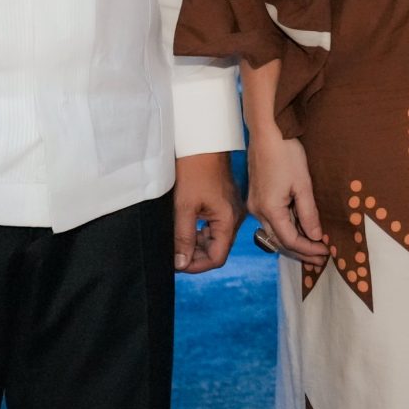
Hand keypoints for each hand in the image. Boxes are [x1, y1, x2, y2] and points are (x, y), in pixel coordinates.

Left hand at [172, 151, 244, 273]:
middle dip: (196, 255)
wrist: (202, 143)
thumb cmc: (194, 170)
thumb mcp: (184, 207)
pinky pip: (215, 226)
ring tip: (178, 241)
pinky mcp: (225, 204)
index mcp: (228, 220)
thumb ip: (183, 237)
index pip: (217, 257)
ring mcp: (231, 211)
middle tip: (174, 253)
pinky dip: (201, 232)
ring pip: (215, 239)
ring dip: (197, 244)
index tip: (178, 264)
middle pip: (217, 249)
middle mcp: (234, 218)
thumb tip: (181, 263)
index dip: (197, 265)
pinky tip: (186, 228)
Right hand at [247, 130, 331, 263]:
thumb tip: (316, 236)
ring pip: (275, 234)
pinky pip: (272, 222)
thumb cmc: (286, 154)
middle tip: (322, 259)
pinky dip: (287, 231)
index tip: (327, 252)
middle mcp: (258, 211)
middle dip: (301, 252)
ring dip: (294, 244)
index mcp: (269, 209)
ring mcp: (255, 205)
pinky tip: (300, 233)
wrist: (268, 132)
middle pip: (280, 242)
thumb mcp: (303, 184)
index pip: (290, 240)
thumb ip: (309, 213)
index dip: (309, 249)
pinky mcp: (257, 198)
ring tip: (314, 251)